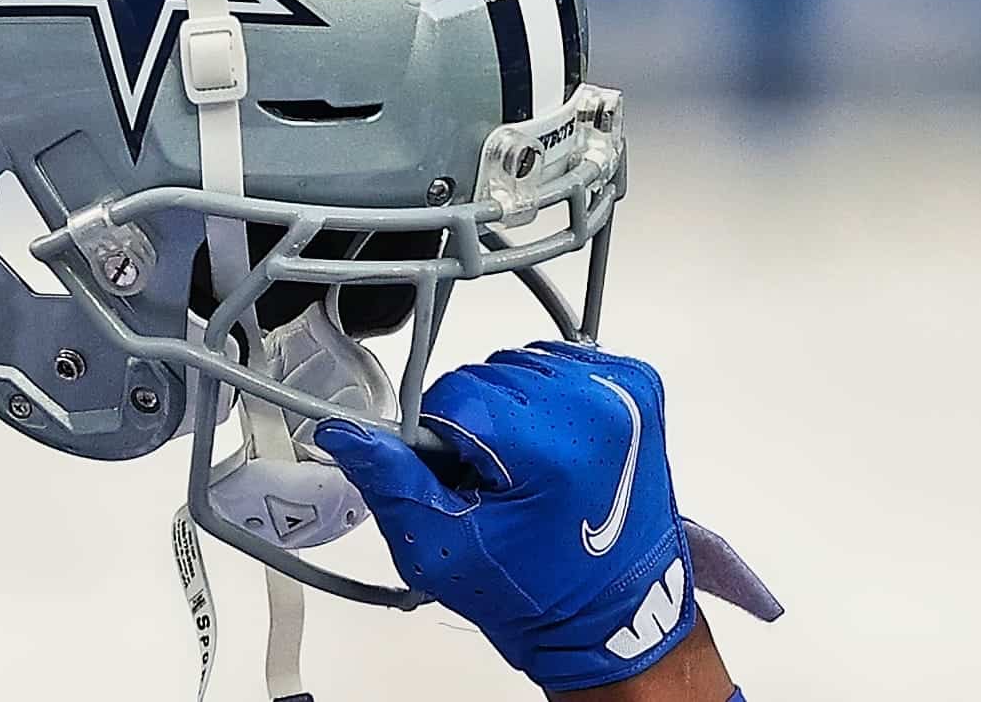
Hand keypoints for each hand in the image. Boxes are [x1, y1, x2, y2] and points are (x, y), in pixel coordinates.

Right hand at [313, 342, 712, 693]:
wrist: (615, 614)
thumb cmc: (541, 593)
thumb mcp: (444, 549)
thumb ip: (390, 482)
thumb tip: (344, 433)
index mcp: (552, 443)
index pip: (452, 395)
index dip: (441, 443)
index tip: (463, 483)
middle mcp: (597, 405)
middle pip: (485, 377)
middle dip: (475, 428)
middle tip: (497, 487)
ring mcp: (624, 391)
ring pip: (516, 367)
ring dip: (508, 412)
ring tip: (528, 472)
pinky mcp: (637, 385)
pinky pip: (557, 366)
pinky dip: (543, 402)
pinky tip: (551, 450)